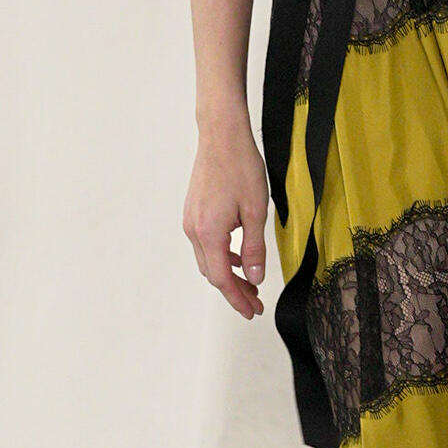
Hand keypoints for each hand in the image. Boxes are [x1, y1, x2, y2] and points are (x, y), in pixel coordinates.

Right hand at [183, 116, 268, 317]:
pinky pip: (206, 244)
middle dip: (234, 291)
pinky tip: (238, 256)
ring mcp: (191, 220)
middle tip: (256, 303)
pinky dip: (222, 256)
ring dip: (228, 274)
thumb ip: (254, 247)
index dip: (238, 299)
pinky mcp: (193, 212)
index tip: (252, 311)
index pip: (222, 279)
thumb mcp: (256, 211)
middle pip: (213, 273)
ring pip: (208, 260)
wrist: (222, 136)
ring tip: (251, 283)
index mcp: (209, 233)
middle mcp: (194, 230)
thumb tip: (255, 277)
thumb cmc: (240, 167)